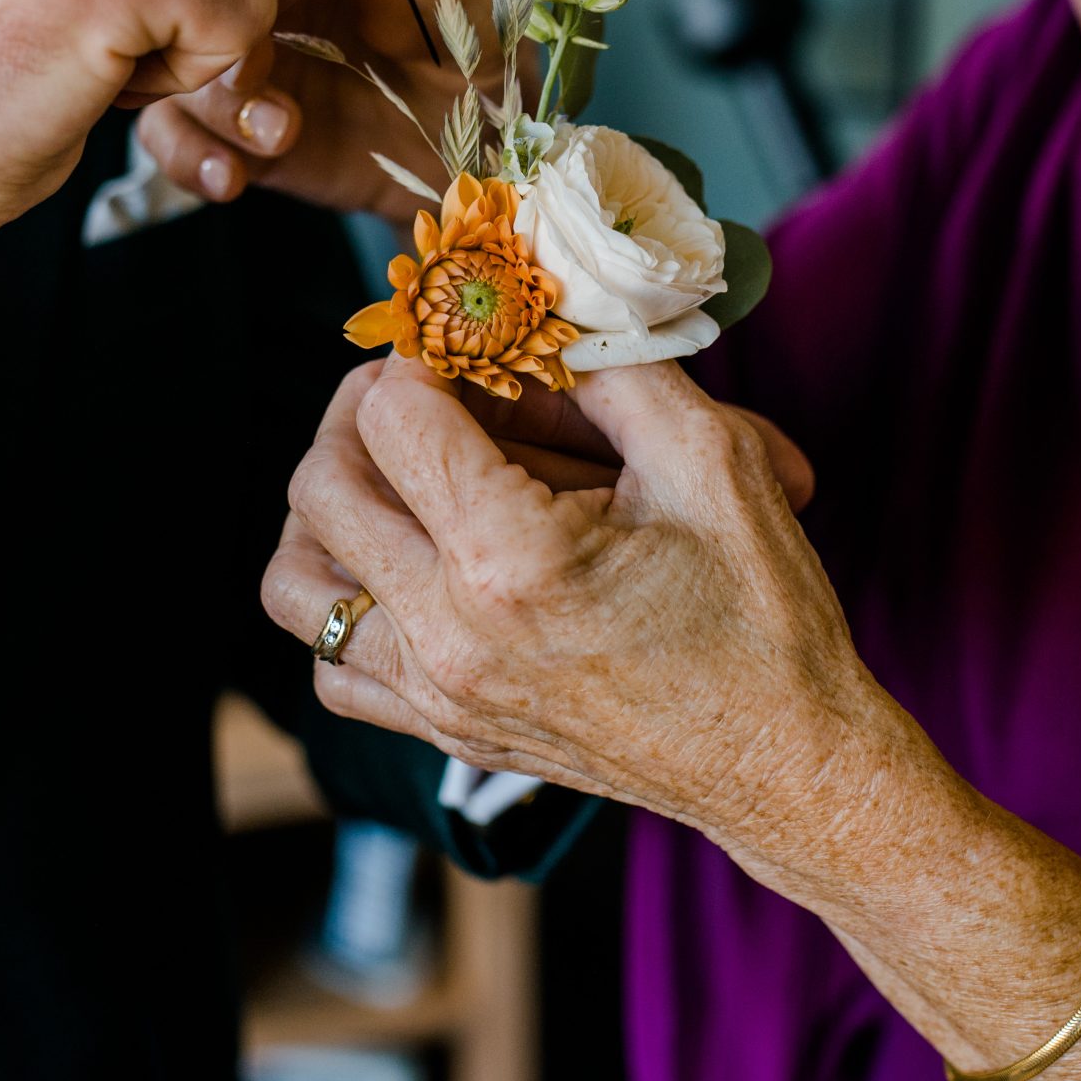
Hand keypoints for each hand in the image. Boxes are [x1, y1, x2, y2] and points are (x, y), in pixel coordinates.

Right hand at [132, 0, 500, 221]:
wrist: (474, 168)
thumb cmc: (479, 66)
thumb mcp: (487, 25)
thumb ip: (448, 2)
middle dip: (213, 23)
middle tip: (259, 73)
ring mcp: (236, 50)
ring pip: (168, 50)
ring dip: (206, 98)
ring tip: (277, 132)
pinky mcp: (225, 122)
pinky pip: (169, 131)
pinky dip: (188, 156)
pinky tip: (233, 177)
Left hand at [263, 357, 859, 841]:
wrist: (784, 762)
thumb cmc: (761, 614)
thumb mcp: (713, 458)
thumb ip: (612, 369)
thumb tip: (535, 317)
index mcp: (512, 559)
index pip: (395, 416)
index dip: (425, 354)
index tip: (464, 339)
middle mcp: (450, 634)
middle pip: (323, 484)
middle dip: (365, 409)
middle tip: (429, 386)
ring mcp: (437, 695)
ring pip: (296, 582)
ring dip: (330, 508)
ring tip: (398, 471)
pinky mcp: (443, 733)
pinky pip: (332, 666)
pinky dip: (344, 603)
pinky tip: (411, 564)